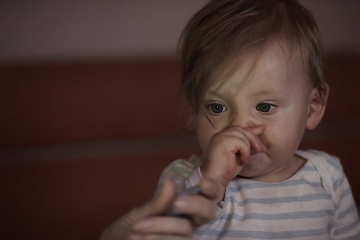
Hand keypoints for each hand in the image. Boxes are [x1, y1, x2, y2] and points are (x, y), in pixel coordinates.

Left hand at [99, 178, 219, 239]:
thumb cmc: (127, 230)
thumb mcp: (139, 214)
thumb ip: (157, 202)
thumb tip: (172, 182)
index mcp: (183, 210)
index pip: (207, 197)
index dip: (211, 189)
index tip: (204, 183)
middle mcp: (189, 225)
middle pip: (206, 213)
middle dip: (195, 205)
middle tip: (176, 203)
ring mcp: (184, 239)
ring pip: (187, 231)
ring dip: (162, 227)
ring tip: (137, 228)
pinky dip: (157, 238)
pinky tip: (140, 238)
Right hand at [201, 126, 263, 197]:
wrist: (215, 179)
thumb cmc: (226, 169)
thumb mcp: (240, 153)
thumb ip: (247, 143)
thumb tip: (261, 129)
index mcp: (222, 136)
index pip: (238, 129)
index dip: (251, 129)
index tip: (262, 129)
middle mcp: (221, 134)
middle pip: (242, 130)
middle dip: (253, 139)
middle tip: (259, 150)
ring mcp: (221, 137)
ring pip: (243, 136)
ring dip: (248, 149)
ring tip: (245, 159)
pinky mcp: (224, 142)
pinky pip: (242, 143)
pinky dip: (245, 152)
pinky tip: (242, 161)